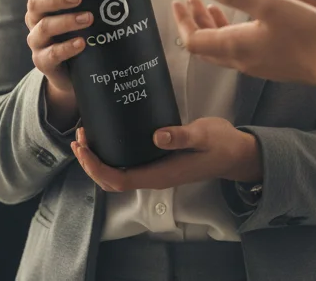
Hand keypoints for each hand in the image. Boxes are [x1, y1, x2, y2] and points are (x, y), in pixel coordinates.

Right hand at [23, 0, 147, 127]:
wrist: (79, 71)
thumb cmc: (88, 28)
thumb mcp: (98, 4)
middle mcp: (37, 16)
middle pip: (35, 2)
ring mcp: (38, 39)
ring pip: (43, 27)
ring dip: (66, 21)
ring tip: (88, 19)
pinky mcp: (44, 61)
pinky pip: (50, 54)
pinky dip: (65, 48)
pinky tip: (81, 44)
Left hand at [71, 119, 261, 190]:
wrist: (236, 153)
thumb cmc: (221, 144)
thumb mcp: (203, 134)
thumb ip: (181, 136)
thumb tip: (157, 137)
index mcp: (160, 175)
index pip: (118, 180)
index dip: (96, 167)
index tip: (84, 147)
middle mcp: (154, 177)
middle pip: (111, 180)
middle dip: (90, 162)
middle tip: (80, 137)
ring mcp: (155, 171)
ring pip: (117, 173)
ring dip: (98, 158)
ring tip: (87, 136)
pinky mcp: (157, 162)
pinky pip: (126, 164)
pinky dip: (111, 154)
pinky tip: (108, 136)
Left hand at [173, 0, 315, 90]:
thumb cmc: (306, 33)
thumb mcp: (268, 5)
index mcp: (235, 46)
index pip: (194, 40)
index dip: (183, 21)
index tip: (178, 3)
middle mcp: (241, 60)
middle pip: (205, 45)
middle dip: (194, 22)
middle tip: (187, 2)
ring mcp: (256, 64)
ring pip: (222, 47)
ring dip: (212, 25)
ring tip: (207, 5)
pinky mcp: (270, 63)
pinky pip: (238, 49)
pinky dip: (229, 31)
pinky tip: (240, 19)